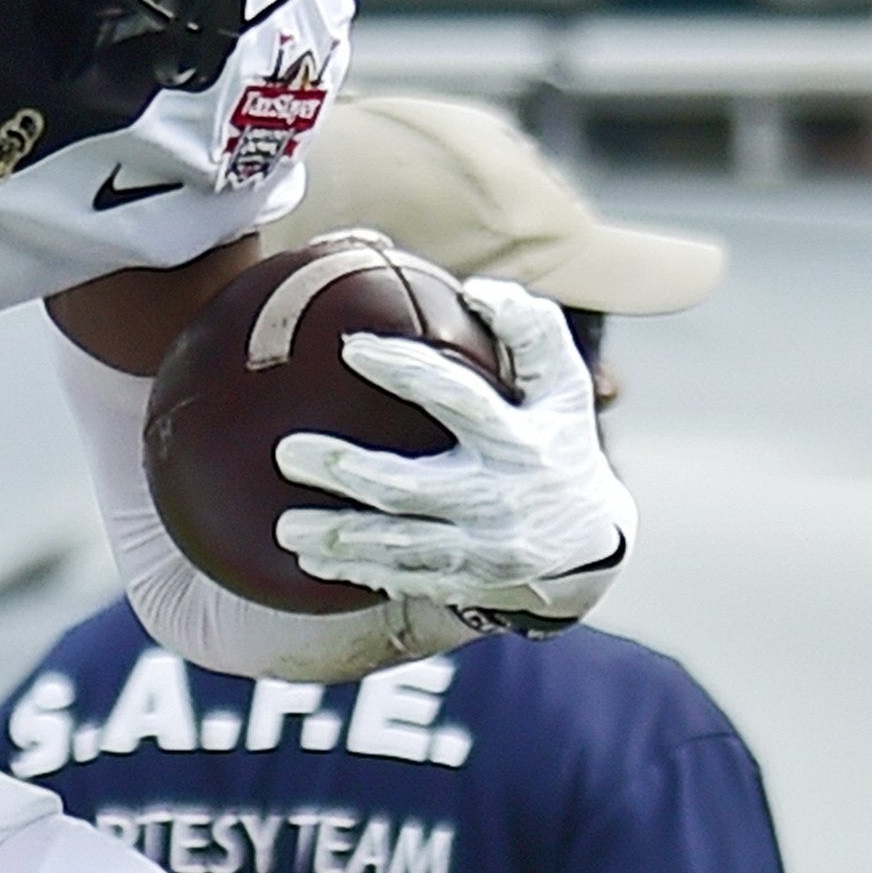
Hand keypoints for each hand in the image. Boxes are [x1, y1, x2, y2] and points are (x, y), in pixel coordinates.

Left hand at [275, 283, 633, 626]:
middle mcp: (496, 497)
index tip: (351, 347)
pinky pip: (401, 578)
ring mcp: (479, 548)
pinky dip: (354, 571)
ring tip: (283, 528)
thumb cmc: (558, 439)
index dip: (406, 372)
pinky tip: (308, 558)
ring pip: (397, 545)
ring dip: (338, 538)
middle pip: (410, 487)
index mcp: (517, 439)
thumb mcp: (563, 382)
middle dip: (346, 472)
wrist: (588, 540)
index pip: (457, 397)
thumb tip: (478, 291)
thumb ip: (529, 328)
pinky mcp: (463, 581)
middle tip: (287, 453)